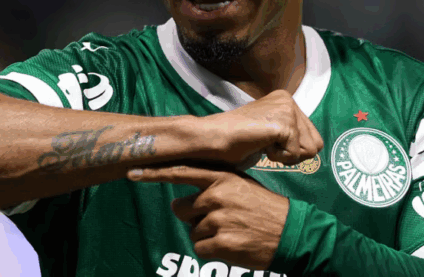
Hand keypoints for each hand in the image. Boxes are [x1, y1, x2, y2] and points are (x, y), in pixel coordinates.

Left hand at [128, 165, 287, 269]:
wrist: (291, 233)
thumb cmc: (264, 208)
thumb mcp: (241, 185)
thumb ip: (212, 186)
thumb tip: (179, 202)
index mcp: (222, 177)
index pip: (181, 172)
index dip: (154, 174)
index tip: (132, 172)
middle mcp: (217, 195)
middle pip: (181, 209)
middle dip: (194, 216)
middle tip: (220, 218)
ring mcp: (217, 220)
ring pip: (192, 231)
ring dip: (207, 235)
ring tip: (233, 230)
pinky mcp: (220, 243)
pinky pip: (200, 249)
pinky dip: (212, 251)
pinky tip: (232, 243)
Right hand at [203, 90, 323, 167]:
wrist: (214, 138)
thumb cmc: (237, 141)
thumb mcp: (271, 132)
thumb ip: (289, 133)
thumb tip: (314, 147)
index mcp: (286, 100)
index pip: (313, 136)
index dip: (293, 149)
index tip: (268, 142)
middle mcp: (289, 100)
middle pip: (316, 143)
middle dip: (293, 153)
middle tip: (266, 145)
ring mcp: (287, 110)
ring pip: (310, 150)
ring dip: (286, 155)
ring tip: (263, 143)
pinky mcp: (284, 123)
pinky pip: (295, 154)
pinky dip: (277, 157)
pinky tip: (260, 145)